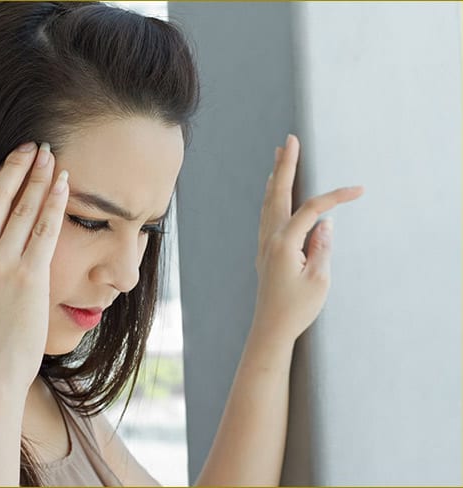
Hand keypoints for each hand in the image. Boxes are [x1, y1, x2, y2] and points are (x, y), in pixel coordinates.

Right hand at [0, 142, 68, 388]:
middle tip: (34, 145)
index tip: (13, 163)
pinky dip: (55, 204)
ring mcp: (0, 264)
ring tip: (51, 157)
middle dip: (18, 167)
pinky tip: (63, 184)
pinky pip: (45, 230)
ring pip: (24, 209)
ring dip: (39, 178)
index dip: (0, 181)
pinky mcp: (27, 276)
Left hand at [253, 134, 364, 342]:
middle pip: (278, 193)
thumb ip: (322, 247)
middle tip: (289, 140)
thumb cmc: (297, 307)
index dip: (335, 197)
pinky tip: (272, 193)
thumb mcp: (319, 279)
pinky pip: (266, 216)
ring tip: (278, 156)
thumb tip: (325, 223)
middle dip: (285, 165)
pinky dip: (271, 198)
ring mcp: (265, 244)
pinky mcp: (265, 251)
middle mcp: (270, 238)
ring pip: (268, 203)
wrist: (271, 328)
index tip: (359, 190)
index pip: (311, 209)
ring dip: (275, 178)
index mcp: (284, 243)